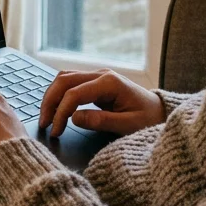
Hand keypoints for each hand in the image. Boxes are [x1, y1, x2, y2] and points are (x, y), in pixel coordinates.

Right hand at [39, 69, 163, 137]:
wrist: (161, 112)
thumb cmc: (149, 119)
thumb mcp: (129, 125)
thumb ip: (102, 121)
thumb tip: (74, 118)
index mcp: (110, 82)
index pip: (74, 94)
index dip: (61, 112)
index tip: (56, 131)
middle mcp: (101, 74)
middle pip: (64, 80)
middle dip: (50, 101)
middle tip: (44, 123)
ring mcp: (98, 76)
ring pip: (64, 78)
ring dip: (51, 96)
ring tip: (46, 118)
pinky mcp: (95, 83)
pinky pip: (70, 83)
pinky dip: (59, 94)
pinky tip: (55, 109)